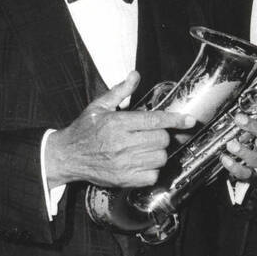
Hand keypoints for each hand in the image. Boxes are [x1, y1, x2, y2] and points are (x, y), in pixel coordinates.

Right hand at [45, 71, 194, 188]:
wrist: (67, 156)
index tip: (189, 120)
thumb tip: (135, 75)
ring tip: (146, 148)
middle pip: (161, 139)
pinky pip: (152, 176)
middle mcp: (123, 143)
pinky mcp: (124, 179)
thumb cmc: (84, 130)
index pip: (155, 120)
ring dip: (158, 152)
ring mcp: (124, 164)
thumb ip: (120, 91)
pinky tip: (142, 163)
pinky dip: (152, 170)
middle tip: (152, 134)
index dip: (175, 120)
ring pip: (160, 158)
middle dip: (161, 135)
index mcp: (118, 123)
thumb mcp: (99, 106)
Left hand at [220, 110, 256, 180]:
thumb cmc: (245, 140)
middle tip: (239, 119)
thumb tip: (238, 115)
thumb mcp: (247, 127)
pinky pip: (247, 174)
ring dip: (244, 151)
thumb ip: (247, 120)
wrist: (242, 165)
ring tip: (231, 144)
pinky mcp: (253, 176)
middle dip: (254, 127)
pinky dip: (235, 167)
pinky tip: (225, 158)